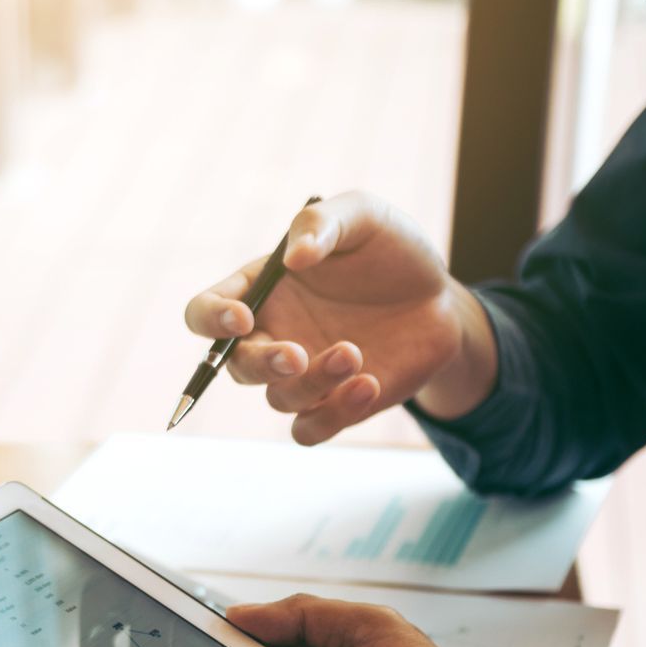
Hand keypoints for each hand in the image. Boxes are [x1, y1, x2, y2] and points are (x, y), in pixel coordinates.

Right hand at [182, 191, 498, 444]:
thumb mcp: (362, 216)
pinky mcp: (334, 405)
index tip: (241, 318)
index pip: (205, 312)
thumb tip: (294, 257)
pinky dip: (333, 416)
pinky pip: (309, 430)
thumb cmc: (392, 251)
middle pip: (235, 366)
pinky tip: (370, 385)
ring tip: (355, 352)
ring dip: (313, 383)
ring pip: (279, 398)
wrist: (440, 299)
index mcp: (261, 290)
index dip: (211, 319)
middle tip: (297, 355)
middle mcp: (272, 336)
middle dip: (262, 364)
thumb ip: (321, 223)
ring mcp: (302, 375)